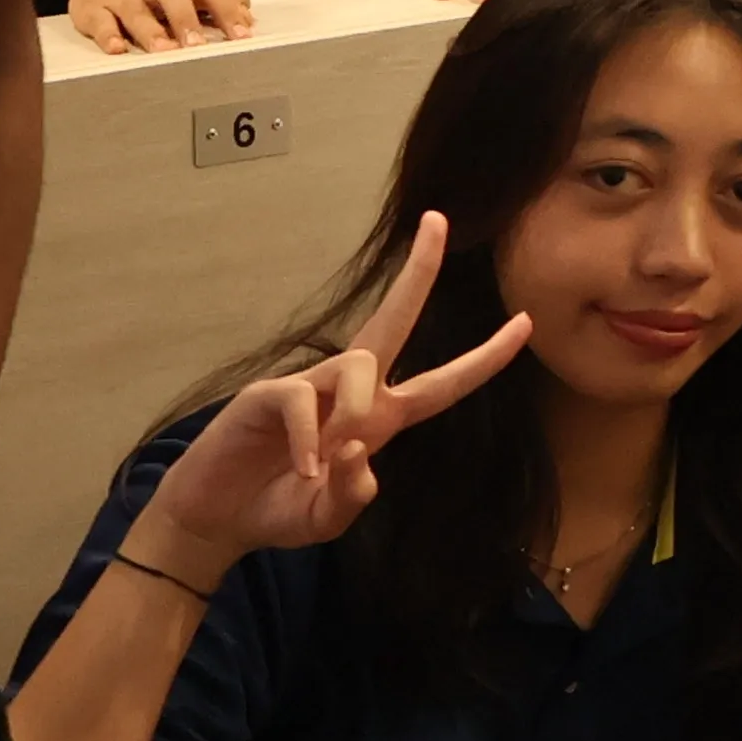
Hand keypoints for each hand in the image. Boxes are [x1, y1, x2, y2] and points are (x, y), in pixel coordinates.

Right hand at [66, 0, 259, 54]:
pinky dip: (107, 36)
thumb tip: (249, 21)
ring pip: (136, 12)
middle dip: (187, 21)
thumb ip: (219, 2)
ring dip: (150, 31)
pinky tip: (117, 49)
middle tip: (198, 46)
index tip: (242, 35)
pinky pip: (100, 22)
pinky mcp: (93, 9)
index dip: (227, 12)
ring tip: (163, 50)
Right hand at [131, 214, 536, 570]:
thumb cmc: (278, 508)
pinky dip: (308, 439)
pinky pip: (303, 399)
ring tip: (334, 456)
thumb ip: (353, 496)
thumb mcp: (327, 518)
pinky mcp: (268, 394)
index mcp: (379, 419)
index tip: (525, 323)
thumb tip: (363, 453)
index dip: (484, 358)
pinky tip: (302, 469)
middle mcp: (350, 393)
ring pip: (358, 363)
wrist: (216, 520)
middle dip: (418, 272)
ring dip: (357, 409)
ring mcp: (309, 387)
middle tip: (438, 221)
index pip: (442, 384)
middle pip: (395, 320)